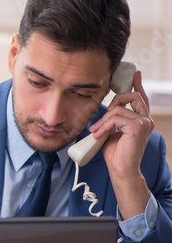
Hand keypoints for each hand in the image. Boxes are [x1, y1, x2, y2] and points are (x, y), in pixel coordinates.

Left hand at [92, 70, 153, 218]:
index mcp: (141, 119)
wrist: (120, 169)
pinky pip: (116, 117)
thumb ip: (112, 118)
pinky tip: (98, 135)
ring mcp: (144, 122)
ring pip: (118, 108)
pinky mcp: (138, 127)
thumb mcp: (111, 130)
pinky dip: (104, 125)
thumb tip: (105, 109)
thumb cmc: (115, 152)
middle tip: (102, 116)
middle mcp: (146, 120)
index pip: (140, 97)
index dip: (136, 84)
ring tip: (95, 131)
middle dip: (114, 100)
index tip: (133, 73)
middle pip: (132, 96)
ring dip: (103, 120)